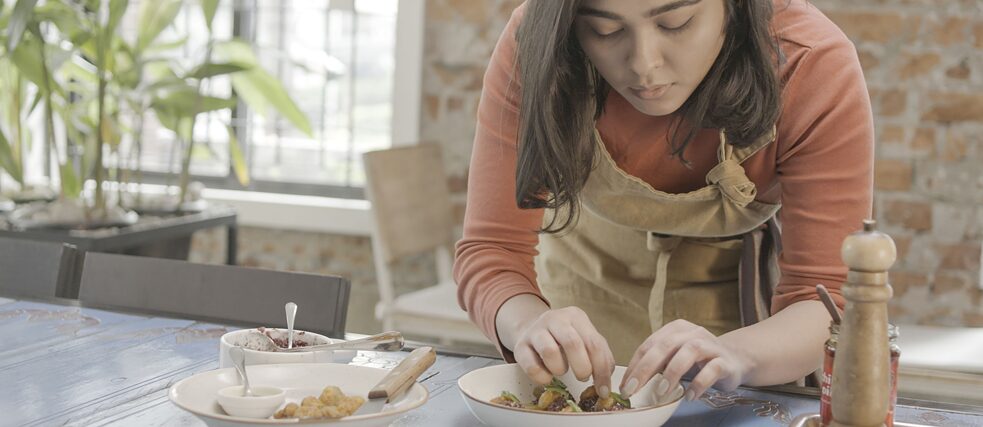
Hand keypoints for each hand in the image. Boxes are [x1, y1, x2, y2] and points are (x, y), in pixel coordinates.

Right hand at [513, 306, 615, 396]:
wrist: (531, 329)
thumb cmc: (563, 338)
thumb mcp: (584, 339)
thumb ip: (600, 356)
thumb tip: (606, 382)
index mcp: (576, 316)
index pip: (594, 343)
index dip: (601, 370)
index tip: (603, 389)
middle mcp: (555, 319)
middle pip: (572, 343)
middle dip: (582, 368)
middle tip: (583, 378)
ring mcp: (535, 330)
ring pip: (549, 352)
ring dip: (560, 369)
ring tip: (561, 371)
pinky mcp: (520, 345)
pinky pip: (531, 366)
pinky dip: (542, 377)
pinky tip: (547, 376)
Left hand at [620, 320, 753, 400]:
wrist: (735, 360)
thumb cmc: (698, 360)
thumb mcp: (675, 357)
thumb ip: (657, 363)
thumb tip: (630, 382)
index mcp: (675, 329)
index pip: (650, 345)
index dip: (635, 365)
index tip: (625, 386)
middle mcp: (692, 333)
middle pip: (665, 346)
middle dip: (646, 368)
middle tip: (633, 389)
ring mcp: (710, 345)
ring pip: (690, 351)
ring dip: (672, 372)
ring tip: (662, 391)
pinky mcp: (725, 361)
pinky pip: (712, 369)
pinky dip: (699, 383)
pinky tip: (689, 396)